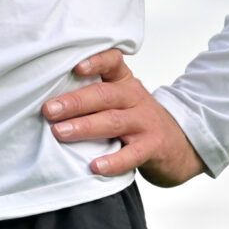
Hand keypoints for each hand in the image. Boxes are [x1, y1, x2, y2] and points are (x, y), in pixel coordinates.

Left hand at [44, 49, 207, 187]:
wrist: (181, 144)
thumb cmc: (139, 120)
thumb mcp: (122, 100)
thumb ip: (94, 95)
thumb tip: (47, 101)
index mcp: (125, 82)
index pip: (113, 62)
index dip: (95, 61)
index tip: (74, 67)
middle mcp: (135, 98)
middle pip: (104, 95)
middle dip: (74, 101)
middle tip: (49, 110)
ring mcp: (145, 122)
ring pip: (113, 121)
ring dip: (85, 126)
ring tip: (60, 133)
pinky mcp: (153, 147)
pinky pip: (133, 154)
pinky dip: (113, 161)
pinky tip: (95, 166)